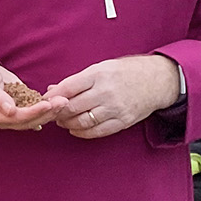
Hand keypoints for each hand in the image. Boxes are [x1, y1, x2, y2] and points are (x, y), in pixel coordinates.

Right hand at [0, 58, 66, 130]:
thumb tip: (10, 111)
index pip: (17, 118)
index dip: (33, 112)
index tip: (47, 105)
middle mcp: (5, 118)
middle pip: (29, 121)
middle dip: (47, 113)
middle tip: (63, 102)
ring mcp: (13, 113)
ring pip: (35, 118)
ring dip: (50, 111)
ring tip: (64, 102)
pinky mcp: (19, 105)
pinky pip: (34, 111)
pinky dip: (46, 108)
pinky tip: (58, 104)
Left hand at [48, 55, 180, 138]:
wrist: (157, 80)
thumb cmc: (126, 71)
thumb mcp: (101, 68)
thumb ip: (78, 80)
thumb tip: (53, 89)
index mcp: (98, 74)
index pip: (68, 87)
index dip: (52, 96)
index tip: (43, 100)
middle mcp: (106, 92)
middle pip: (72, 107)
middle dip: (57, 112)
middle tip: (51, 113)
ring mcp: (115, 108)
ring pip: (82, 122)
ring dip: (67, 124)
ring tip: (62, 121)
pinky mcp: (122, 121)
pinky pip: (97, 132)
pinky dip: (82, 133)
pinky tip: (75, 129)